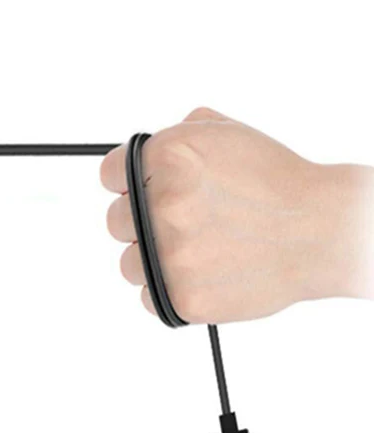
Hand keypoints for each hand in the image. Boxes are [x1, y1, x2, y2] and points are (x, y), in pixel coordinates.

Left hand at [100, 108, 373, 323]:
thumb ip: (176, 136)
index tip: (143, 192)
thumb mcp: (226, 134)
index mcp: (167, 158)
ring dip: (153, 260)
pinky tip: (202, 275)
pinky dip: (170, 291)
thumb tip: (141, 154)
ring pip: (129, 264)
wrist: (323, 230)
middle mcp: (163, 205)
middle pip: (116, 221)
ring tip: (197, 251)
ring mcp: (172, 254)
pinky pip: (148, 298)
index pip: (109, 174)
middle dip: (143, 222)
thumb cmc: (277, 181)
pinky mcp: (183, 296)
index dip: (128, 184)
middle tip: (182, 223)